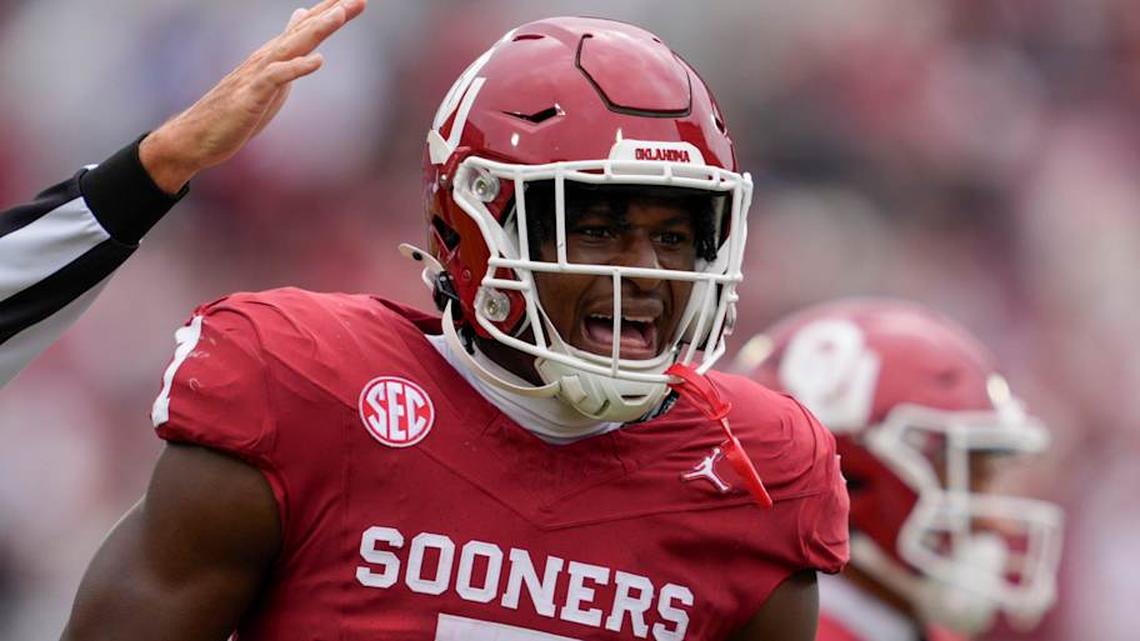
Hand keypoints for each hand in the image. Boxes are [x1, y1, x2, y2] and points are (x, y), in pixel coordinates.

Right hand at [139, 0, 366, 193]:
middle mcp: (266, 58)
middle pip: (304, 31)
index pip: (306, 29)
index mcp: (274, 56)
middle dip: (332, 14)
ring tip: (340, 15)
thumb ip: (287, 54)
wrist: (198, 135)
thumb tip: (299, 27)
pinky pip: (275, 78)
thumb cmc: (236, 108)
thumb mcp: (270, 79)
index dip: (331, 14)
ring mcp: (257, 75)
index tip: (359, 1)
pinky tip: (317, 61)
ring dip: (316, 30)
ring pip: (291, 47)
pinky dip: (296, 68)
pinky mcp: (251, 96)